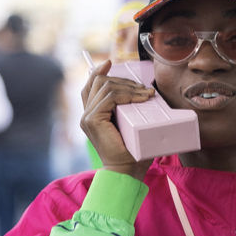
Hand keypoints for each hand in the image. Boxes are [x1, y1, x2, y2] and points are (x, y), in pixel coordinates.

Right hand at [80, 58, 157, 179]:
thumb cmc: (134, 153)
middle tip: (145, 89)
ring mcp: (87, 117)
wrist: (127, 172)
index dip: (98, 71)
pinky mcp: (93, 121)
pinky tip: (141, 98)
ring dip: (130, 87)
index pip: (91, 86)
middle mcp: (86, 114)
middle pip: (100, 82)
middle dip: (124, 81)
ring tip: (147, 94)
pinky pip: (110, 97)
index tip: (111, 63)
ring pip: (106, 87)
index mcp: (92, 115)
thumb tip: (149, 94)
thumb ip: (130, 112)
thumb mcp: (132, 127)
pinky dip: (127, 95)